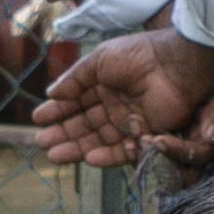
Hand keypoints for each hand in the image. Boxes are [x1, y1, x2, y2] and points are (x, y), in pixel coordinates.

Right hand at [31, 29, 213, 169]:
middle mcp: (115, 104)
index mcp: (104, 83)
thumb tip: (51, 93)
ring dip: (76, 147)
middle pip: (84, 123)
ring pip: (98, 139)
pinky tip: (86, 157)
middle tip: (42, 142)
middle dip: (62, 133)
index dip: (58, 111)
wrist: (175, 64)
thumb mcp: (100, 60)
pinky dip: (104, 155)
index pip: (76, 101)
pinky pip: (121, 149)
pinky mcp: (145, 135)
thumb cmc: (138, 56)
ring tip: (54, 154)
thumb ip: (75, 79)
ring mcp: (129, 121)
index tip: (38, 119)